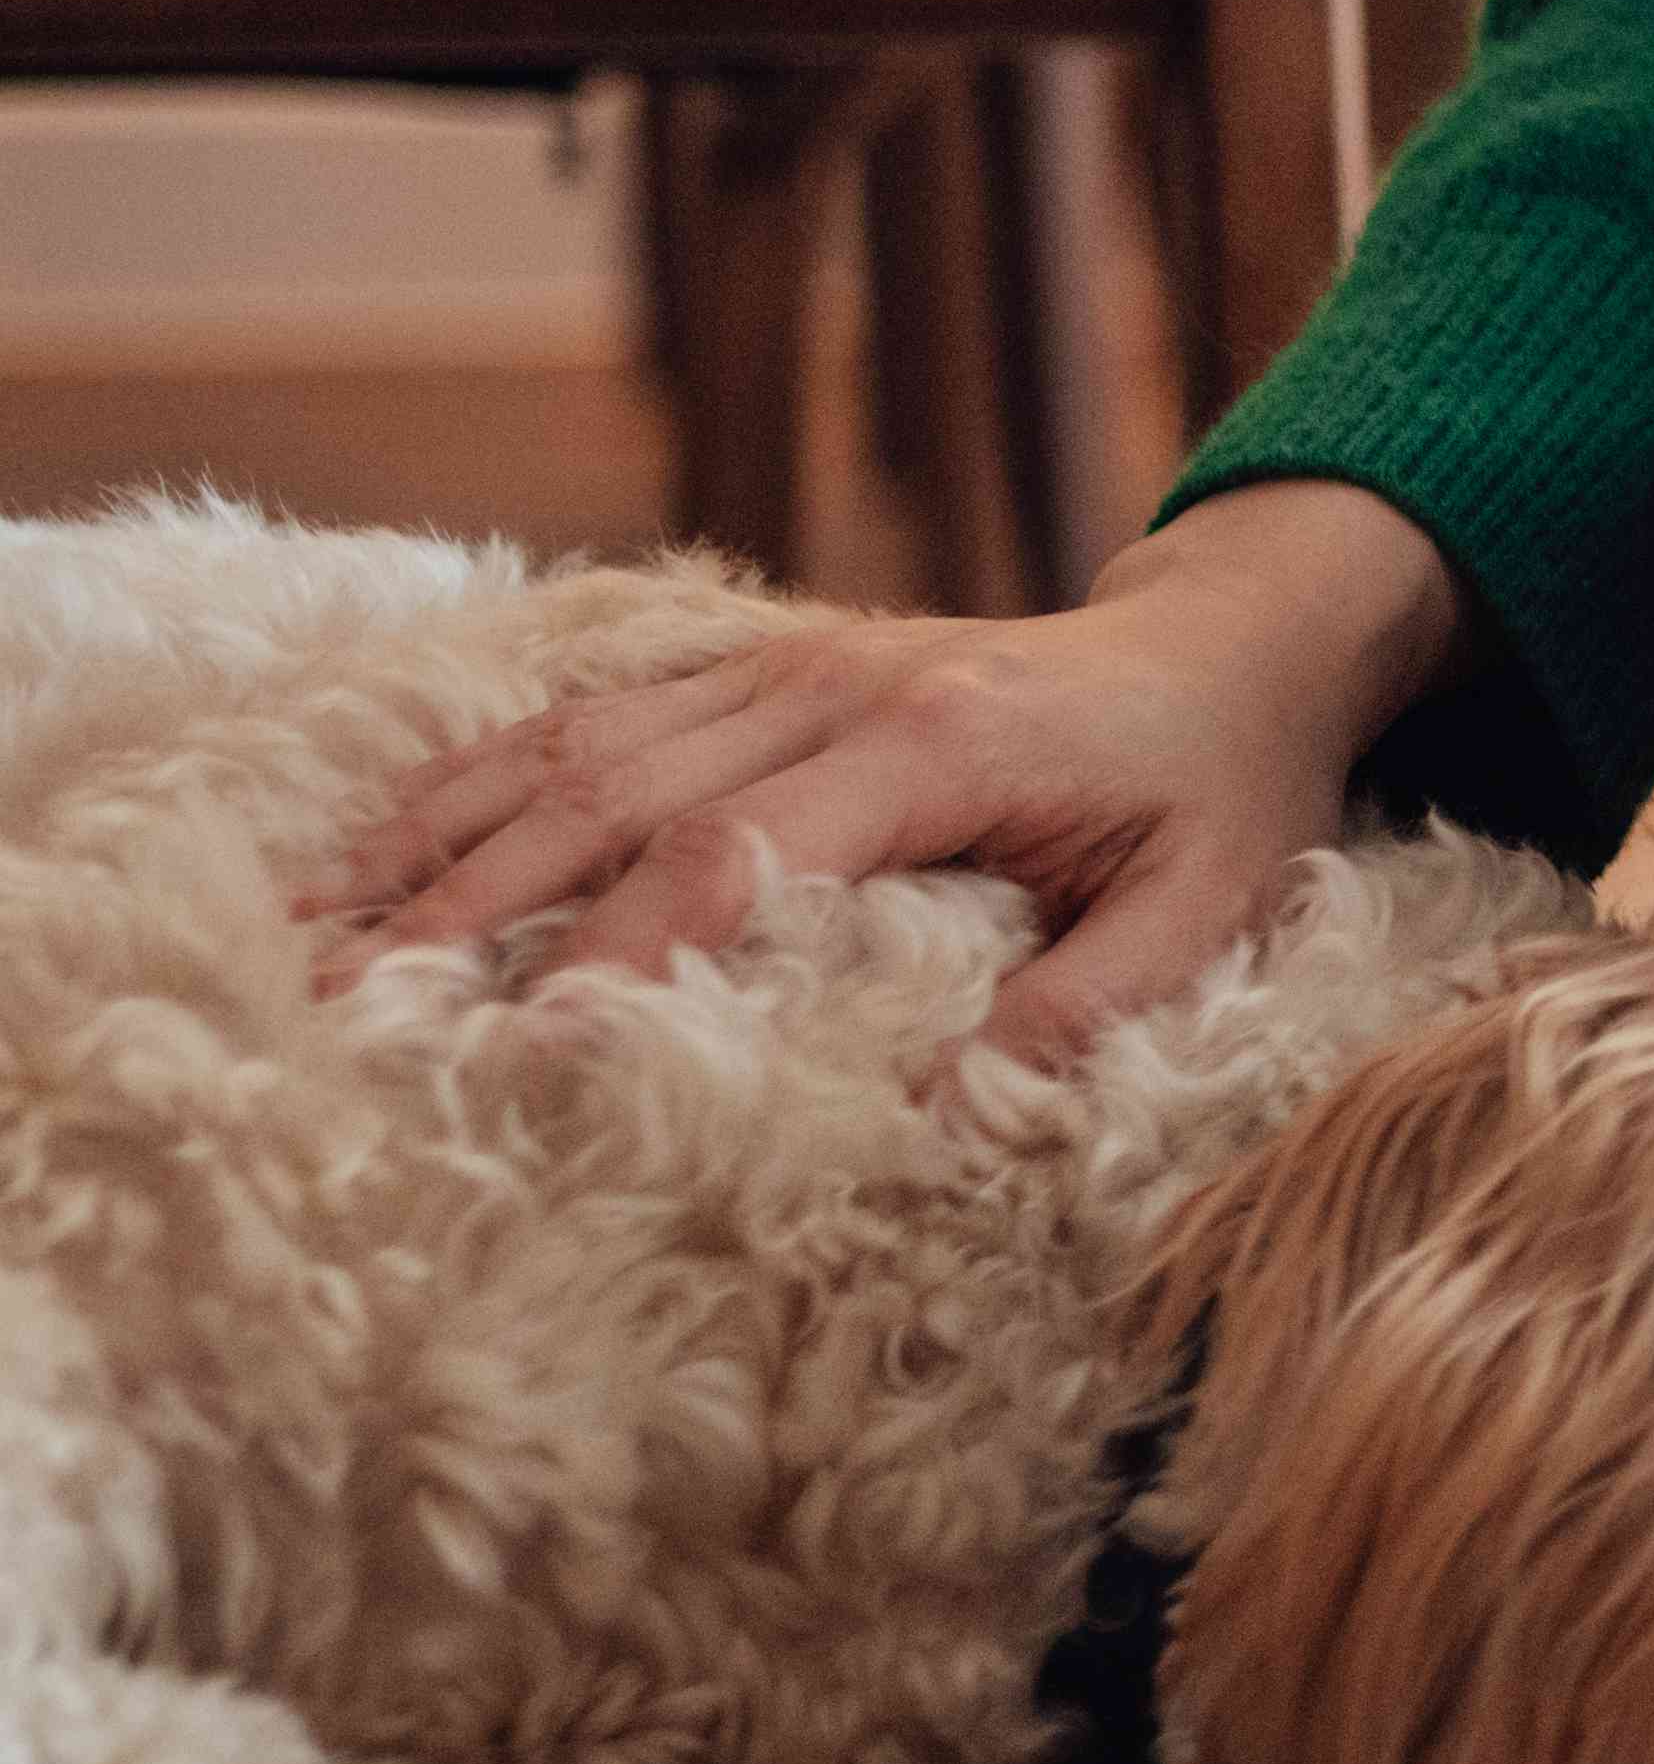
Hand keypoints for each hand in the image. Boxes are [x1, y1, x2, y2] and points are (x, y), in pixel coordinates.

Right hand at [303, 479, 1478, 1072]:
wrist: (1234, 644)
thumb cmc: (1221, 791)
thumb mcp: (1207, 910)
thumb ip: (1090, 1009)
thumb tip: (946, 1120)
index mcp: (938, 746)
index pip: (734, 856)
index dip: (620, 949)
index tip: (519, 1044)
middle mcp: (835, 686)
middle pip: (611, 797)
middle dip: (468, 904)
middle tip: (342, 1010)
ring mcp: (783, 662)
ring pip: (571, 744)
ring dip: (436, 838)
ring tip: (308, 936)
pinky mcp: (757, 662)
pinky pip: (589, 711)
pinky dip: (475, 778)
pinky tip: (379, 843)